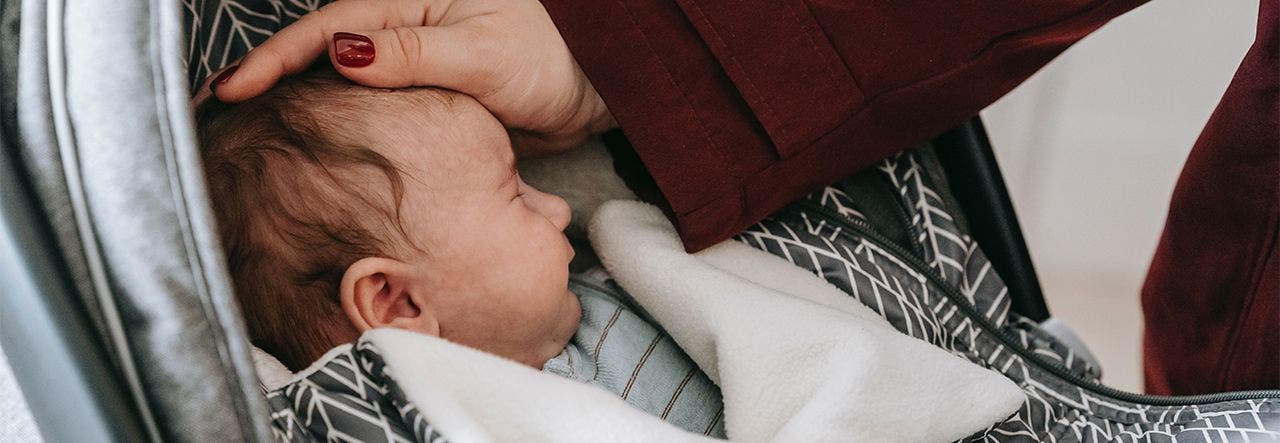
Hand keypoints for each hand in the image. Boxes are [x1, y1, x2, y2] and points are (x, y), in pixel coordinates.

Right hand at [211, 0, 614, 155]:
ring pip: (341, 88)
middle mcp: (404, 33)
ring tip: (245, 136)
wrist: (597, 88)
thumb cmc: (552, 55)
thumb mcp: (482, 53)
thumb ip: (415, 55)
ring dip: (297, 108)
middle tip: (217, 115)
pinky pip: (372, 116)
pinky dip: (337, 130)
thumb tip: (343, 52)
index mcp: (412, 5)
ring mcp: (412, 70)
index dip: (277, 58)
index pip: (329, 27)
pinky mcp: (427, 105)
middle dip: (270, 80)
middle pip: (321, 55)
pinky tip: (312, 151)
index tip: (234, 88)